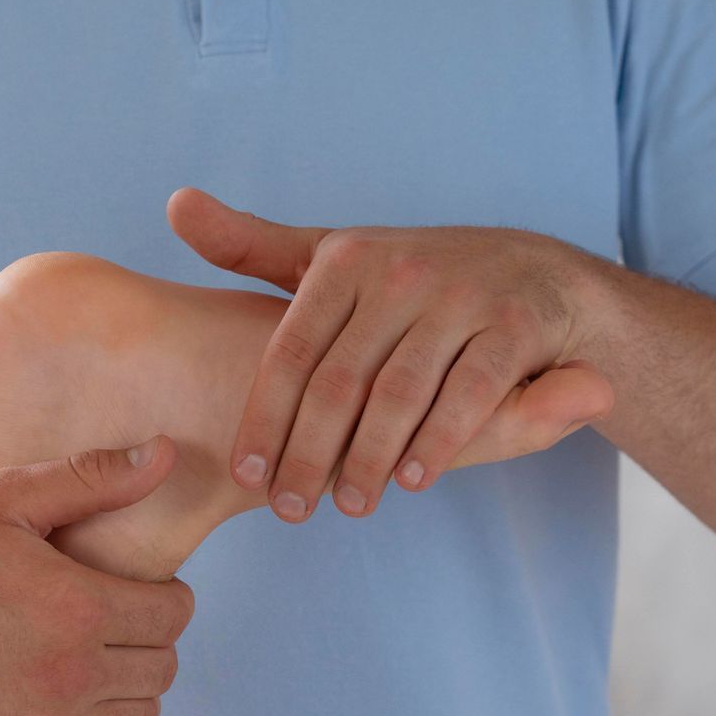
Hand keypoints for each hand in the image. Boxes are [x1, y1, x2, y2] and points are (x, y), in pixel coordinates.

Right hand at [0, 440, 195, 715]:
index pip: (174, 613)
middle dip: (145, 641)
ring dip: (130, 692)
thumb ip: (92, 477)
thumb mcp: (3, 502)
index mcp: (76, 608)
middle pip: (163, 667)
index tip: (133, 592)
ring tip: (90, 667)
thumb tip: (167, 453)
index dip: (162, 597)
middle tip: (107, 627)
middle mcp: (69, 676)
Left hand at [167, 188, 614, 520]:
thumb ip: (252, 245)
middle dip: (309, 453)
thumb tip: (173, 204)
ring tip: (348, 507)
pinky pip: (469, 394)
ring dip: (369, 459)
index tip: (245, 475)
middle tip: (288, 510)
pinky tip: (411, 482)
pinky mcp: (515, 324)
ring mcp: (462, 297)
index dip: (264, 418)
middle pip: (340, 380)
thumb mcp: (333, 258)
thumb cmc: (413, 280)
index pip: (291, 351)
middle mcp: (401, 271)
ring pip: (400, 394)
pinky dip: (438, 442)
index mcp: (346, 259)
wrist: (542, 276)